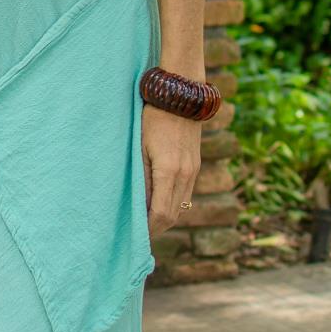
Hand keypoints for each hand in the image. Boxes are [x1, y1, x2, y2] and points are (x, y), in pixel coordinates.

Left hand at [141, 102, 201, 238]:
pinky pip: (185, 193)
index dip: (148, 229)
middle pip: (173, 215)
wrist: (181, 95)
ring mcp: (193, 170)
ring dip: (165, 218)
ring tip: (147, 224)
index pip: (161, 214)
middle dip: (156, 229)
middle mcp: (186, 175)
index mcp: (169, 172)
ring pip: (181, 206)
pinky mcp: (195, 165)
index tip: (135, 236)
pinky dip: (172, 204)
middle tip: (138, 236)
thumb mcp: (140, 147)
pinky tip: (159, 204)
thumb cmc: (153, 118)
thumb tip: (136, 203)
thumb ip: (140, 176)